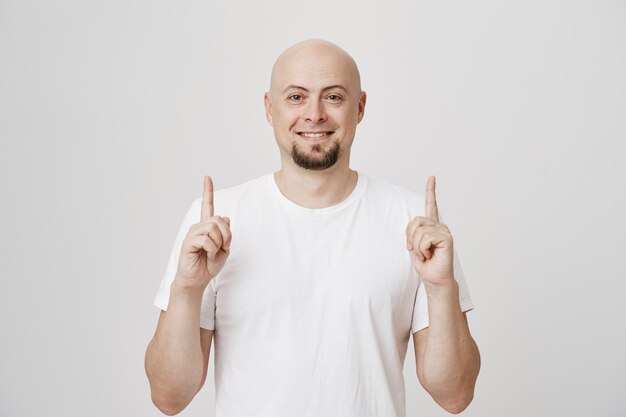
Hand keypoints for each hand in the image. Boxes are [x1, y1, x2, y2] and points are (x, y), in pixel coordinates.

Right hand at [175, 176, 231, 290]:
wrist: (197, 279)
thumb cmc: (209, 265)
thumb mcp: (224, 248)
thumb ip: (226, 233)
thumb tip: (225, 217)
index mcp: (206, 226)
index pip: (207, 206)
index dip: (208, 191)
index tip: (207, 177)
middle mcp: (198, 227)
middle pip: (219, 220)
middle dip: (227, 235)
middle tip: (223, 248)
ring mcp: (192, 233)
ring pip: (214, 228)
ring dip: (219, 243)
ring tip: (213, 252)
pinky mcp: (188, 242)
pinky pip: (207, 239)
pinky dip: (213, 249)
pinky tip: (207, 255)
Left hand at [406, 176, 454, 287]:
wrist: (434, 279)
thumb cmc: (425, 265)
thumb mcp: (413, 246)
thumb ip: (413, 233)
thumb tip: (416, 227)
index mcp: (431, 227)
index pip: (430, 206)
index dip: (431, 191)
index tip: (432, 177)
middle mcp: (439, 226)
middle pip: (415, 221)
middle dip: (410, 238)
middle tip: (418, 251)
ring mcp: (444, 231)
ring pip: (419, 230)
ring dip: (416, 246)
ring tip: (425, 254)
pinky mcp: (447, 237)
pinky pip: (425, 238)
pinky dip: (422, 249)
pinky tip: (430, 255)